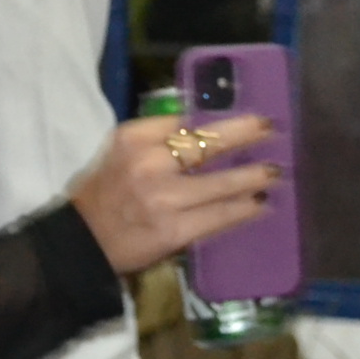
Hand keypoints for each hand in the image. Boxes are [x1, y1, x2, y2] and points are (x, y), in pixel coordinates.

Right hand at [70, 114, 278, 274]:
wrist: (83, 241)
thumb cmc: (106, 195)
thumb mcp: (122, 153)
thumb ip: (157, 139)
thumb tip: (200, 126)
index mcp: (133, 138)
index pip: (183, 121)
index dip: (217, 119)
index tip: (243, 117)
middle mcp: (149, 163)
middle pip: (207, 143)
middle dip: (243, 134)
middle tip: (270, 128)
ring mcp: (164, 198)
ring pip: (220, 183)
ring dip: (253, 177)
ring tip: (276, 172)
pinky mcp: (175, 229)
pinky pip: (218, 216)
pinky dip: (243, 210)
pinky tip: (261, 205)